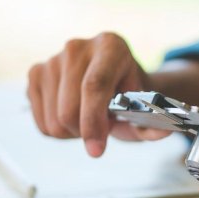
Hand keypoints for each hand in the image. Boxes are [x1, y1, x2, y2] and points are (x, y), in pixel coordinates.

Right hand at [27, 32, 169, 156]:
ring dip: (71, 132)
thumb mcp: (144, 110)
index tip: (96, 150)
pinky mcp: (35, 73)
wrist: (112, 81)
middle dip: (84, 132)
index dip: (93, 121)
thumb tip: (163, 133)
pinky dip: (56, 129)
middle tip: (101, 128)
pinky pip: (40, 120)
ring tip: (88, 120)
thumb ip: (151, 124)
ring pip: (53, 119)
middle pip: (69, 109)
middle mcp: (78, 47)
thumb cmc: (129, 97)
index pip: (94, 86)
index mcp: (111, 47)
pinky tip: (71, 115)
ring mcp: (53, 58)